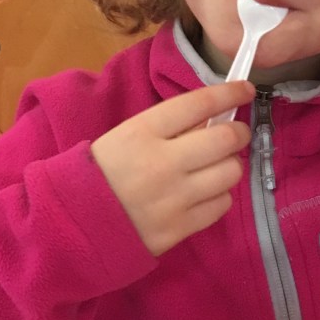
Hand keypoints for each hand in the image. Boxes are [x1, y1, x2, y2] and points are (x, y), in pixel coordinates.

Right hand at [91, 80, 255, 255]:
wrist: (74, 224)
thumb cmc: (103, 172)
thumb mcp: (127, 136)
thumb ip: (168, 126)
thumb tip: (214, 116)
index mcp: (143, 132)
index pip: (199, 104)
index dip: (230, 94)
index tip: (245, 90)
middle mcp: (162, 163)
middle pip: (225, 139)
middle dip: (239, 132)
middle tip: (236, 134)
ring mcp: (173, 198)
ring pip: (230, 173)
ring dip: (230, 165)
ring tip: (215, 167)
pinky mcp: (178, 228)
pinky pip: (221, 205)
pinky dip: (219, 196)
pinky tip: (205, 193)